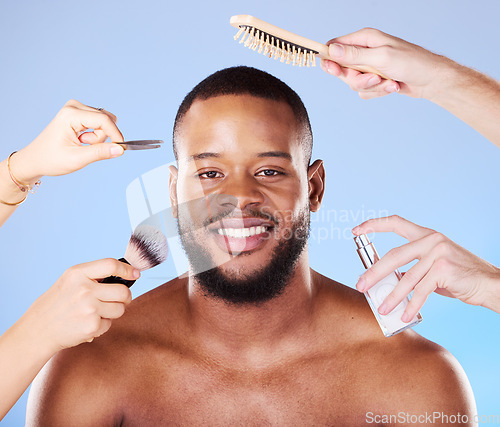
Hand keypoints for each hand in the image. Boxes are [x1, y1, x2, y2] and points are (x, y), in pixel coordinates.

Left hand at [10, 99, 124, 182]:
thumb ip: (100, 153)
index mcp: (70, 115)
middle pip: (105, 120)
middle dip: (102, 137)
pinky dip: (94, 135)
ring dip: (98, 137)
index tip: (121, 148)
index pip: (104, 120)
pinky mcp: (78, 113)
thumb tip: (120, 149)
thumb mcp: (77, 159)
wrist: (36, 159)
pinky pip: (98, 122)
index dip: (116, 134)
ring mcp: (75, 108)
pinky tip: (81, 140)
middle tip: (86, 147)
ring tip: (81, 144)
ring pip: (103, 121)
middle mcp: (73, 106)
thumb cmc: (51, 159)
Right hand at [21, 259, 138, 350]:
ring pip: (121, 308)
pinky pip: (110, 323)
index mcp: (77, 274)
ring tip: (97, 312)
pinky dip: (103, 325)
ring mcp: (89, 308)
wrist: (37, 330)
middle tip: (119, 300)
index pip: (110, 265)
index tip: (135, 273)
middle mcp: (84, 289)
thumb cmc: (57, 304)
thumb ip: (93, 276)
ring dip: (114, 311)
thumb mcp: (70, 281)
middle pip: (123, 291)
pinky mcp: (92, 326)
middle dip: (125, 297)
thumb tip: (126, 274)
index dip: (126, 269)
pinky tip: (88, 323)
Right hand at [320, 28, 455, 99]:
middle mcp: (364, 52)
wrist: (430, 80)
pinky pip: (364, 92)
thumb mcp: (381, 57)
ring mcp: (368, 67)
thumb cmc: (411, 63)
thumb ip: (354, 55)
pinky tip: (392, 86)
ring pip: (353, 83)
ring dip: (371, 86)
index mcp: (364, 39)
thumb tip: (331, 50)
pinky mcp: (374, 80)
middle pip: (342, 70)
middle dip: (357, 79)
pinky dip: (378, 92)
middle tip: (373, 77)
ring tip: (389, 82)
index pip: (335, 46)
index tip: (332, 69)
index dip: (329, 58)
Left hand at [353, 215, 499, 320]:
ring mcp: (438, 253)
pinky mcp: (444, 269)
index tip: (356, 230)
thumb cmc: (459, 276)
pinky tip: (405, 315)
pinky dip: (412, 305)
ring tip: (382, 308)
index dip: (374, 225)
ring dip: (393, 296)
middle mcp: (431, 240)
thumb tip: (387, 282)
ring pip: (407, 277)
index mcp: (426, 235)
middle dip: (375, 273)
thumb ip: (413, 269)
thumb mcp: (433, 266)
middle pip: (394, 256)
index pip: (396, 223)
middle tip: (361, 285)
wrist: (490, 283)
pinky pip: (421, 290)